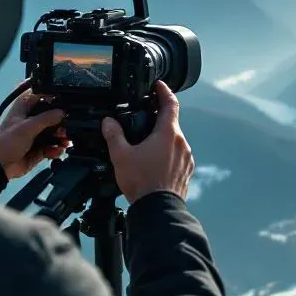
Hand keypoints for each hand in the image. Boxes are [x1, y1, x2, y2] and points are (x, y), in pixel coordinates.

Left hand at [0, 85, 69, 178]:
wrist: (0, 166)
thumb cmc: (7, 142)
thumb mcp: (27, 127)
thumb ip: (46, 118)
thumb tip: (62, 112)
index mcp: (24, 108)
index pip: (40, 95)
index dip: (52, 96)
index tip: (65, 101)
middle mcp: (30, 119)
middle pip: (51, 114)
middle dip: (61, 121)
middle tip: (66, 126)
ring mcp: (35, 134)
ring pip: (54, 131)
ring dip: (61, 136)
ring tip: (64, 141)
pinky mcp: (39, 148)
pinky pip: (52, 146)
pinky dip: (56, 149)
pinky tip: (58, 150)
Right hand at [101, 81, 194, 202]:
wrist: (158, 209)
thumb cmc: (142, 182)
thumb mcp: (121, 155)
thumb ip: (114, 135)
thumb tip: (108, 122)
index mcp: (168, 134)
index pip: (171, 103)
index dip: (163, 91)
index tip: (158, 86)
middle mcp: (181, 143)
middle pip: (171, 122)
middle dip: (157, 118)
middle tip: (144, 118)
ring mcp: (186, 158)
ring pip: (174, 140)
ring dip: (162, 138)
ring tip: (145, 144)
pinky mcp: (186, 170)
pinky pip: (177, 155)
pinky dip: (166, 153)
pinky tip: (153, 162)